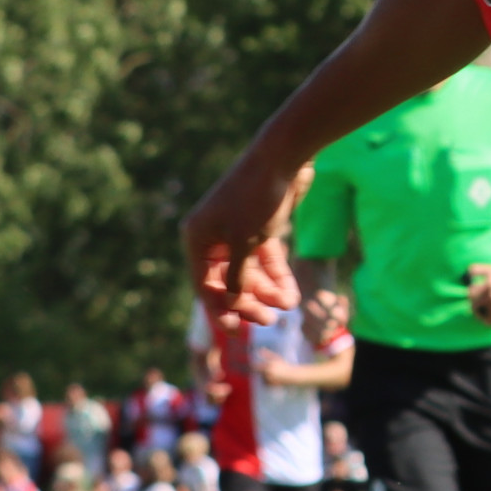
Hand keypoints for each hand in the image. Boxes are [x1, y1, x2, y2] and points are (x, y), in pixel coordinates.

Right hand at [180, 158, 310, 327]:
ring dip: (267, 292)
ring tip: (288, 305)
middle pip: (227, 282)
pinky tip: (292, 293)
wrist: (284, 157)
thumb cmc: (257, 199)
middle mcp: (213, 236)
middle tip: (268, 321)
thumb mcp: (245, 243)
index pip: (205, 285)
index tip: (237, 333)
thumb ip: (238, 277)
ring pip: (249, 273)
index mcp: (198, 238)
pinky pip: (265, 259)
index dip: (220, 311)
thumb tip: (232, 303)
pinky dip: (278, 275)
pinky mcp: (259, 228)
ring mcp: (236, 232)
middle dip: (248, 302)